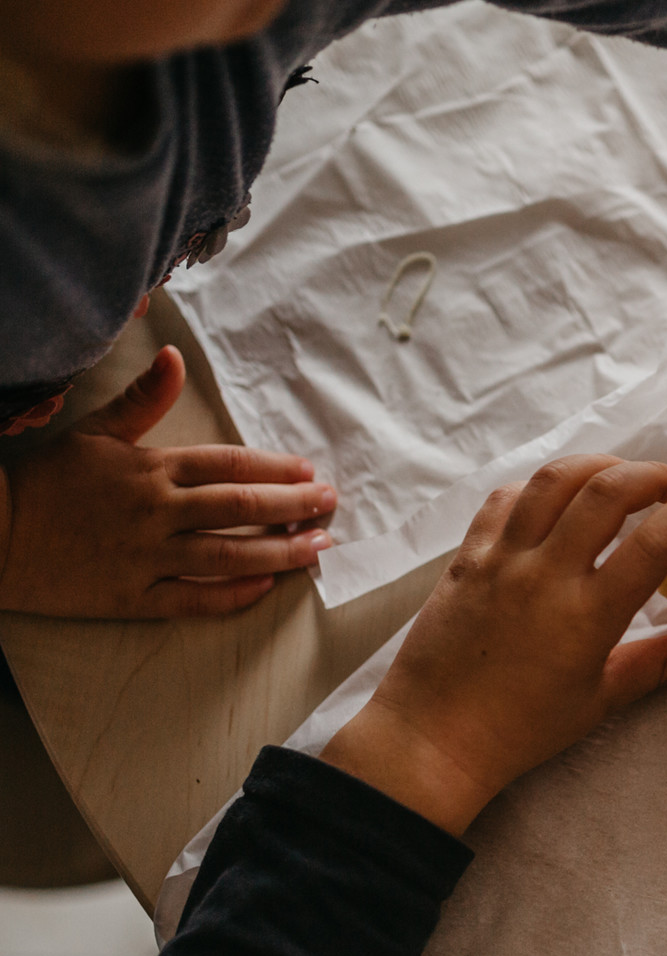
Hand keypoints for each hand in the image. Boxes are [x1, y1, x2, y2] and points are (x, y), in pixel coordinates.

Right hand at [0, 346, 333, 617]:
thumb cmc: (47, 481)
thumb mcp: (94, 432)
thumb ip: (142, 399)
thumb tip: (174, 355)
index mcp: (151, 468)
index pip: (230, 465)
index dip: (277, 469)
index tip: (311, 473)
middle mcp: (156, 511)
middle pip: (239, 506)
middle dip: (293, 506)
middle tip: (330, 506)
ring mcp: (146, 556)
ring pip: (227, 555)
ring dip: (279, 552)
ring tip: (318, 550)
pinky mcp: (132, 597)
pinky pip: (192, 599)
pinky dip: (232, 595)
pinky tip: (265, 588)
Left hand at [321, 457, 666, 834]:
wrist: (432, 738)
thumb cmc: (519, 729)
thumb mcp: (599, 701)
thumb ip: (657, 666)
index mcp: (587, 615)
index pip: (654, 542)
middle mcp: (544, 574)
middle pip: (607, 490)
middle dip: (653, 473)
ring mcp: (501, 559)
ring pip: (554, 480)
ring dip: (598, 465)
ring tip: (622, 478)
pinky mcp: (467, 557)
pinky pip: (506, 499)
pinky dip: (541, 488)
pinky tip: (558, 500)